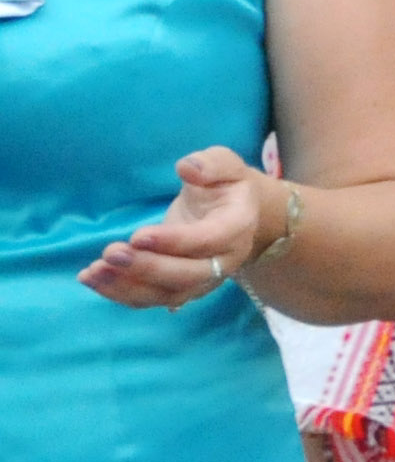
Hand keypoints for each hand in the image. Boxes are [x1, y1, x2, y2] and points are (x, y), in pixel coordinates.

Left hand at [77, 147, 277, 306]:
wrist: (234, 213)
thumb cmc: (225, 185)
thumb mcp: (225, 163)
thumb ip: (211, 163)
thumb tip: (188, 168)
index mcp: (237, 227)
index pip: (209, 241)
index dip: (174, 241)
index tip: (137, 235)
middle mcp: (224, 261)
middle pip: (187, 276)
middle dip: (146, 268)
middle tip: (110, 253)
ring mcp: (201, 280)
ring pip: (165, 294)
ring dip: (127, 286)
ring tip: (93, 271)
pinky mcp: (179, 288)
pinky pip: (150, 298)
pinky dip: (119, 292)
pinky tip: (90, 278)